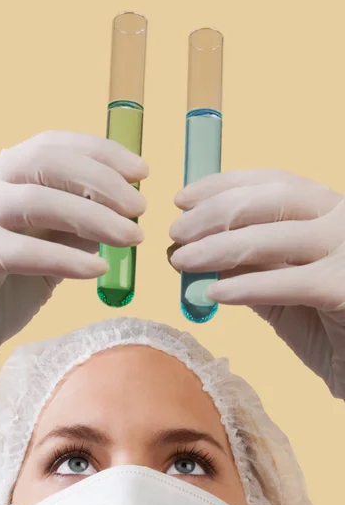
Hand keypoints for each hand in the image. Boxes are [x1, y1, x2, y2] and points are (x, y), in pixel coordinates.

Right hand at [0, 130, 147, 411]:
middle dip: (101, 179)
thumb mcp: (37, 259)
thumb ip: (68, 234)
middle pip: (43, 161)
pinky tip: (98, 271)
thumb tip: (116, 217)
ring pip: (34, 199)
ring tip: (131, 237)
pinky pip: (18, 251)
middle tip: (140, 207)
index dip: (99, 152)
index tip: (140, 170)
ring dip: (93, 216)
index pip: (49, 146)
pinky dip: (65, 258)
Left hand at [169, 169, 344, 398]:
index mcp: (328, 209)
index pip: (273, 182)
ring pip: (272, 238)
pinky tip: (213, 295)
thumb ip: (248, 264)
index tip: (182, 198)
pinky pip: (287, 283)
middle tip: (177, 232)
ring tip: (182, 261)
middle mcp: (343, 220)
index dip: (223, 185)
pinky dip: (245, 287)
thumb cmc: (325, 321)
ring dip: (217, 248)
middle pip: (270, 201)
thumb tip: (194, 246)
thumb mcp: (280, 285)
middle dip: (214, 213)